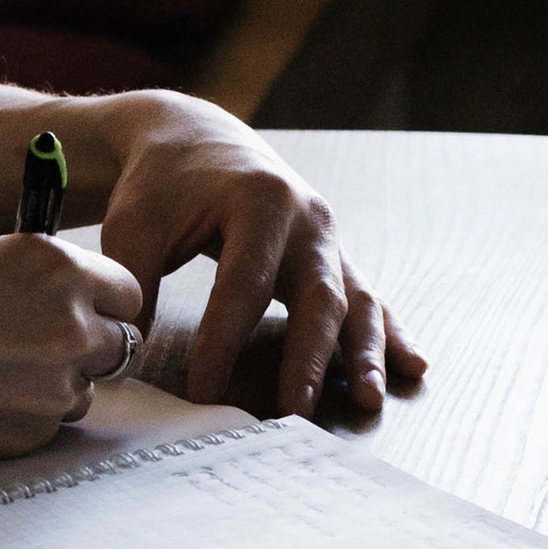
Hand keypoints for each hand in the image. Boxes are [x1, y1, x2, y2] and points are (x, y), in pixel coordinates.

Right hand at [0, 215, 142, 471]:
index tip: (79, 296)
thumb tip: (0, 256)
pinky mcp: (28, 438)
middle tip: (43, 334)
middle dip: (92, 335)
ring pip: (89, 386)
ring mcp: (52, 390)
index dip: (100, 291)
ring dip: (61, 377)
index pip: (126, 286)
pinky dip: (28, 411)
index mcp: (52, 266)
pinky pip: (51, 422)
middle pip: (122, 340)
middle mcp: (67, 328)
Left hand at [92, 94, 426, 418]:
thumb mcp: (134, 224)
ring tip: (368, 400)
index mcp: (256, 201)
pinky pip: (369, 296)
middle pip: (315, 295)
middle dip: (307, 357)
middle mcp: (305, 218)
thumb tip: (133, 353)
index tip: (203, 391)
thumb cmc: (161, 184)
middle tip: (295, 411)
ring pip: (355, 299)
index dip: (223, 341)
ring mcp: (327, 237)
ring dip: (364, 352)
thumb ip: (136, 284)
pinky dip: (390, 333)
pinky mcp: (334, 254)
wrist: (195, 137)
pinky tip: (413, 367)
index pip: (243, 284)